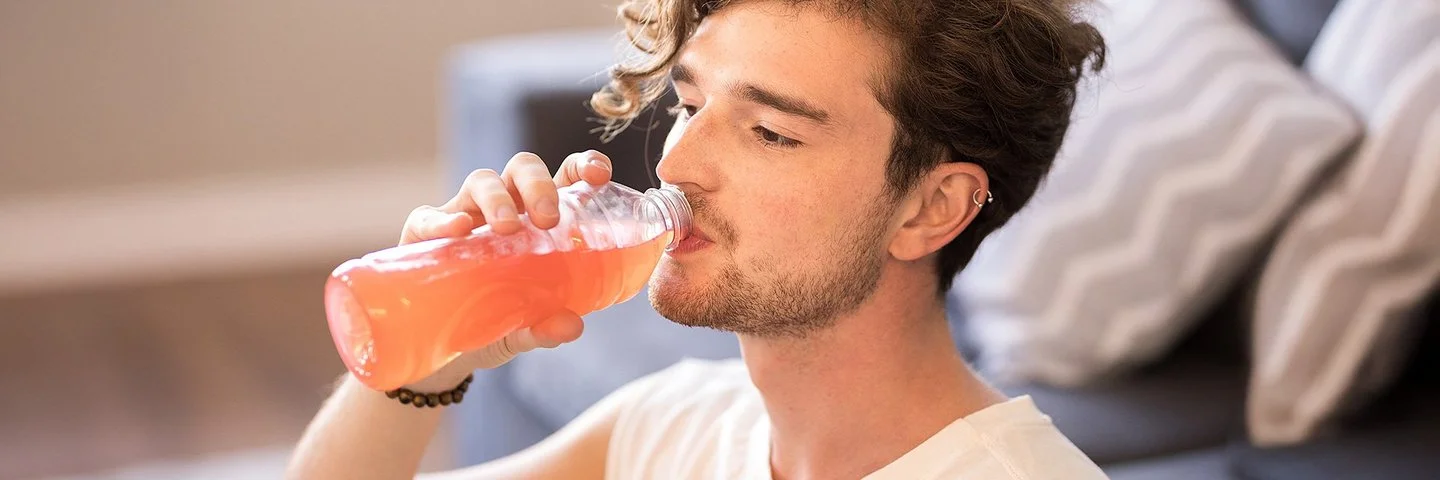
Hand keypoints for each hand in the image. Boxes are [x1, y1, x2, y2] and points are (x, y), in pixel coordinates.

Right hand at [396, 150, 613, 390]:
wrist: (439, 350)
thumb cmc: (492, 323)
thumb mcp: (521, 330)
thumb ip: (545, 328)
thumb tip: (571, 326)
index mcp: (538, 221)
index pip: (565, 177)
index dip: (582, 166)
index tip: (598, 175)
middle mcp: (504, 209)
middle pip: (522, 169)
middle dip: (538, 184)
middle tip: (548, 220)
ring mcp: (463, 216)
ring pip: (481, 181)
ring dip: (497, 197)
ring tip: (506, 227)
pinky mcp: (423, 236)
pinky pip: (428, 216)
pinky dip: (443, 218)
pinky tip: (457, 230)